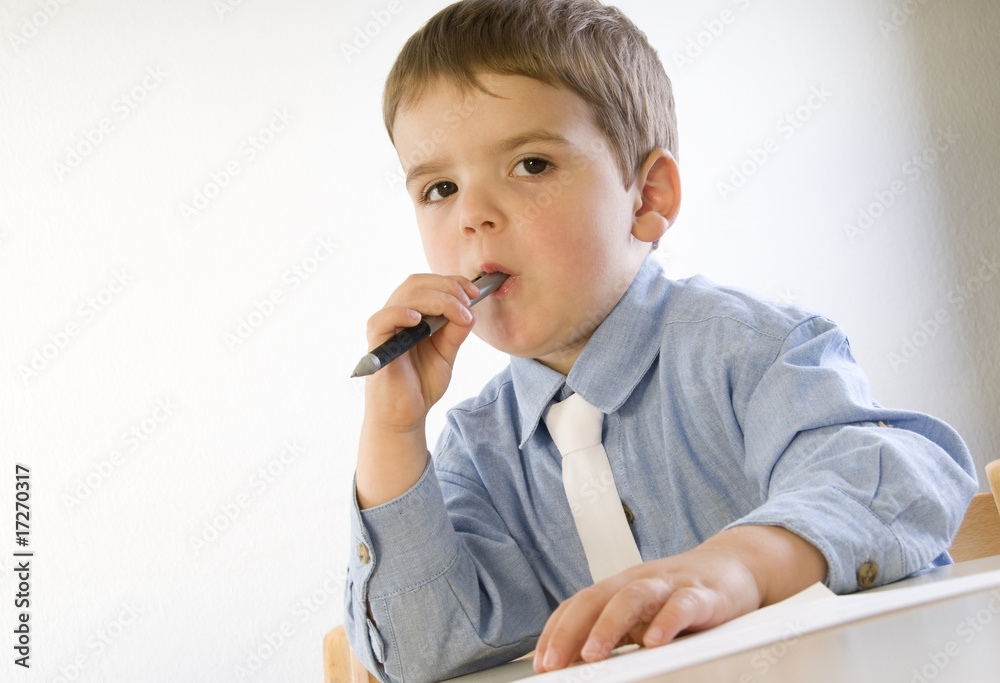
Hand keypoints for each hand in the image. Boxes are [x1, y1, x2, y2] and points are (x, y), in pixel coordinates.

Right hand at [361, 273, 480, 427]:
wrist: (406, 416)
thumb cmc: (421, 384)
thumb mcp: (446, 354)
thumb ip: (455, 332)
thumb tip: (470, 310)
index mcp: (411, 314)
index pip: (426, 284)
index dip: (451, 281)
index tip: (473, 291)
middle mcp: (396, 317)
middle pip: (416, 283)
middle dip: (446, 286)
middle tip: (467, 302)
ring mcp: (385, 329)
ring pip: (404, 296)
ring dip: (437, 299)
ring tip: (457, 313)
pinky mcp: (376, 345)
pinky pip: (382, 320)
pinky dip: (401, 313)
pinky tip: (418, 320)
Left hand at [532, 526, 826, 671]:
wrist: (734, 568)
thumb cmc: (681, 596)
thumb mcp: (642, 614)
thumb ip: (616, 633)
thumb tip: (581, 663)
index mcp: (619, 588)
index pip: (578, 605)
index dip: (556, 632)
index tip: (542, 663)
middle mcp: (638, 582)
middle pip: (596, 599)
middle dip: (570, 633)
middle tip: (554, 665)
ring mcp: (669, 585)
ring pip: (632, 597)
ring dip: (608, 626)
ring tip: (593, 654)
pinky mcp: (703, 595)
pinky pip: (682, 606)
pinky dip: (667, 622)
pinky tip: (656, 642)